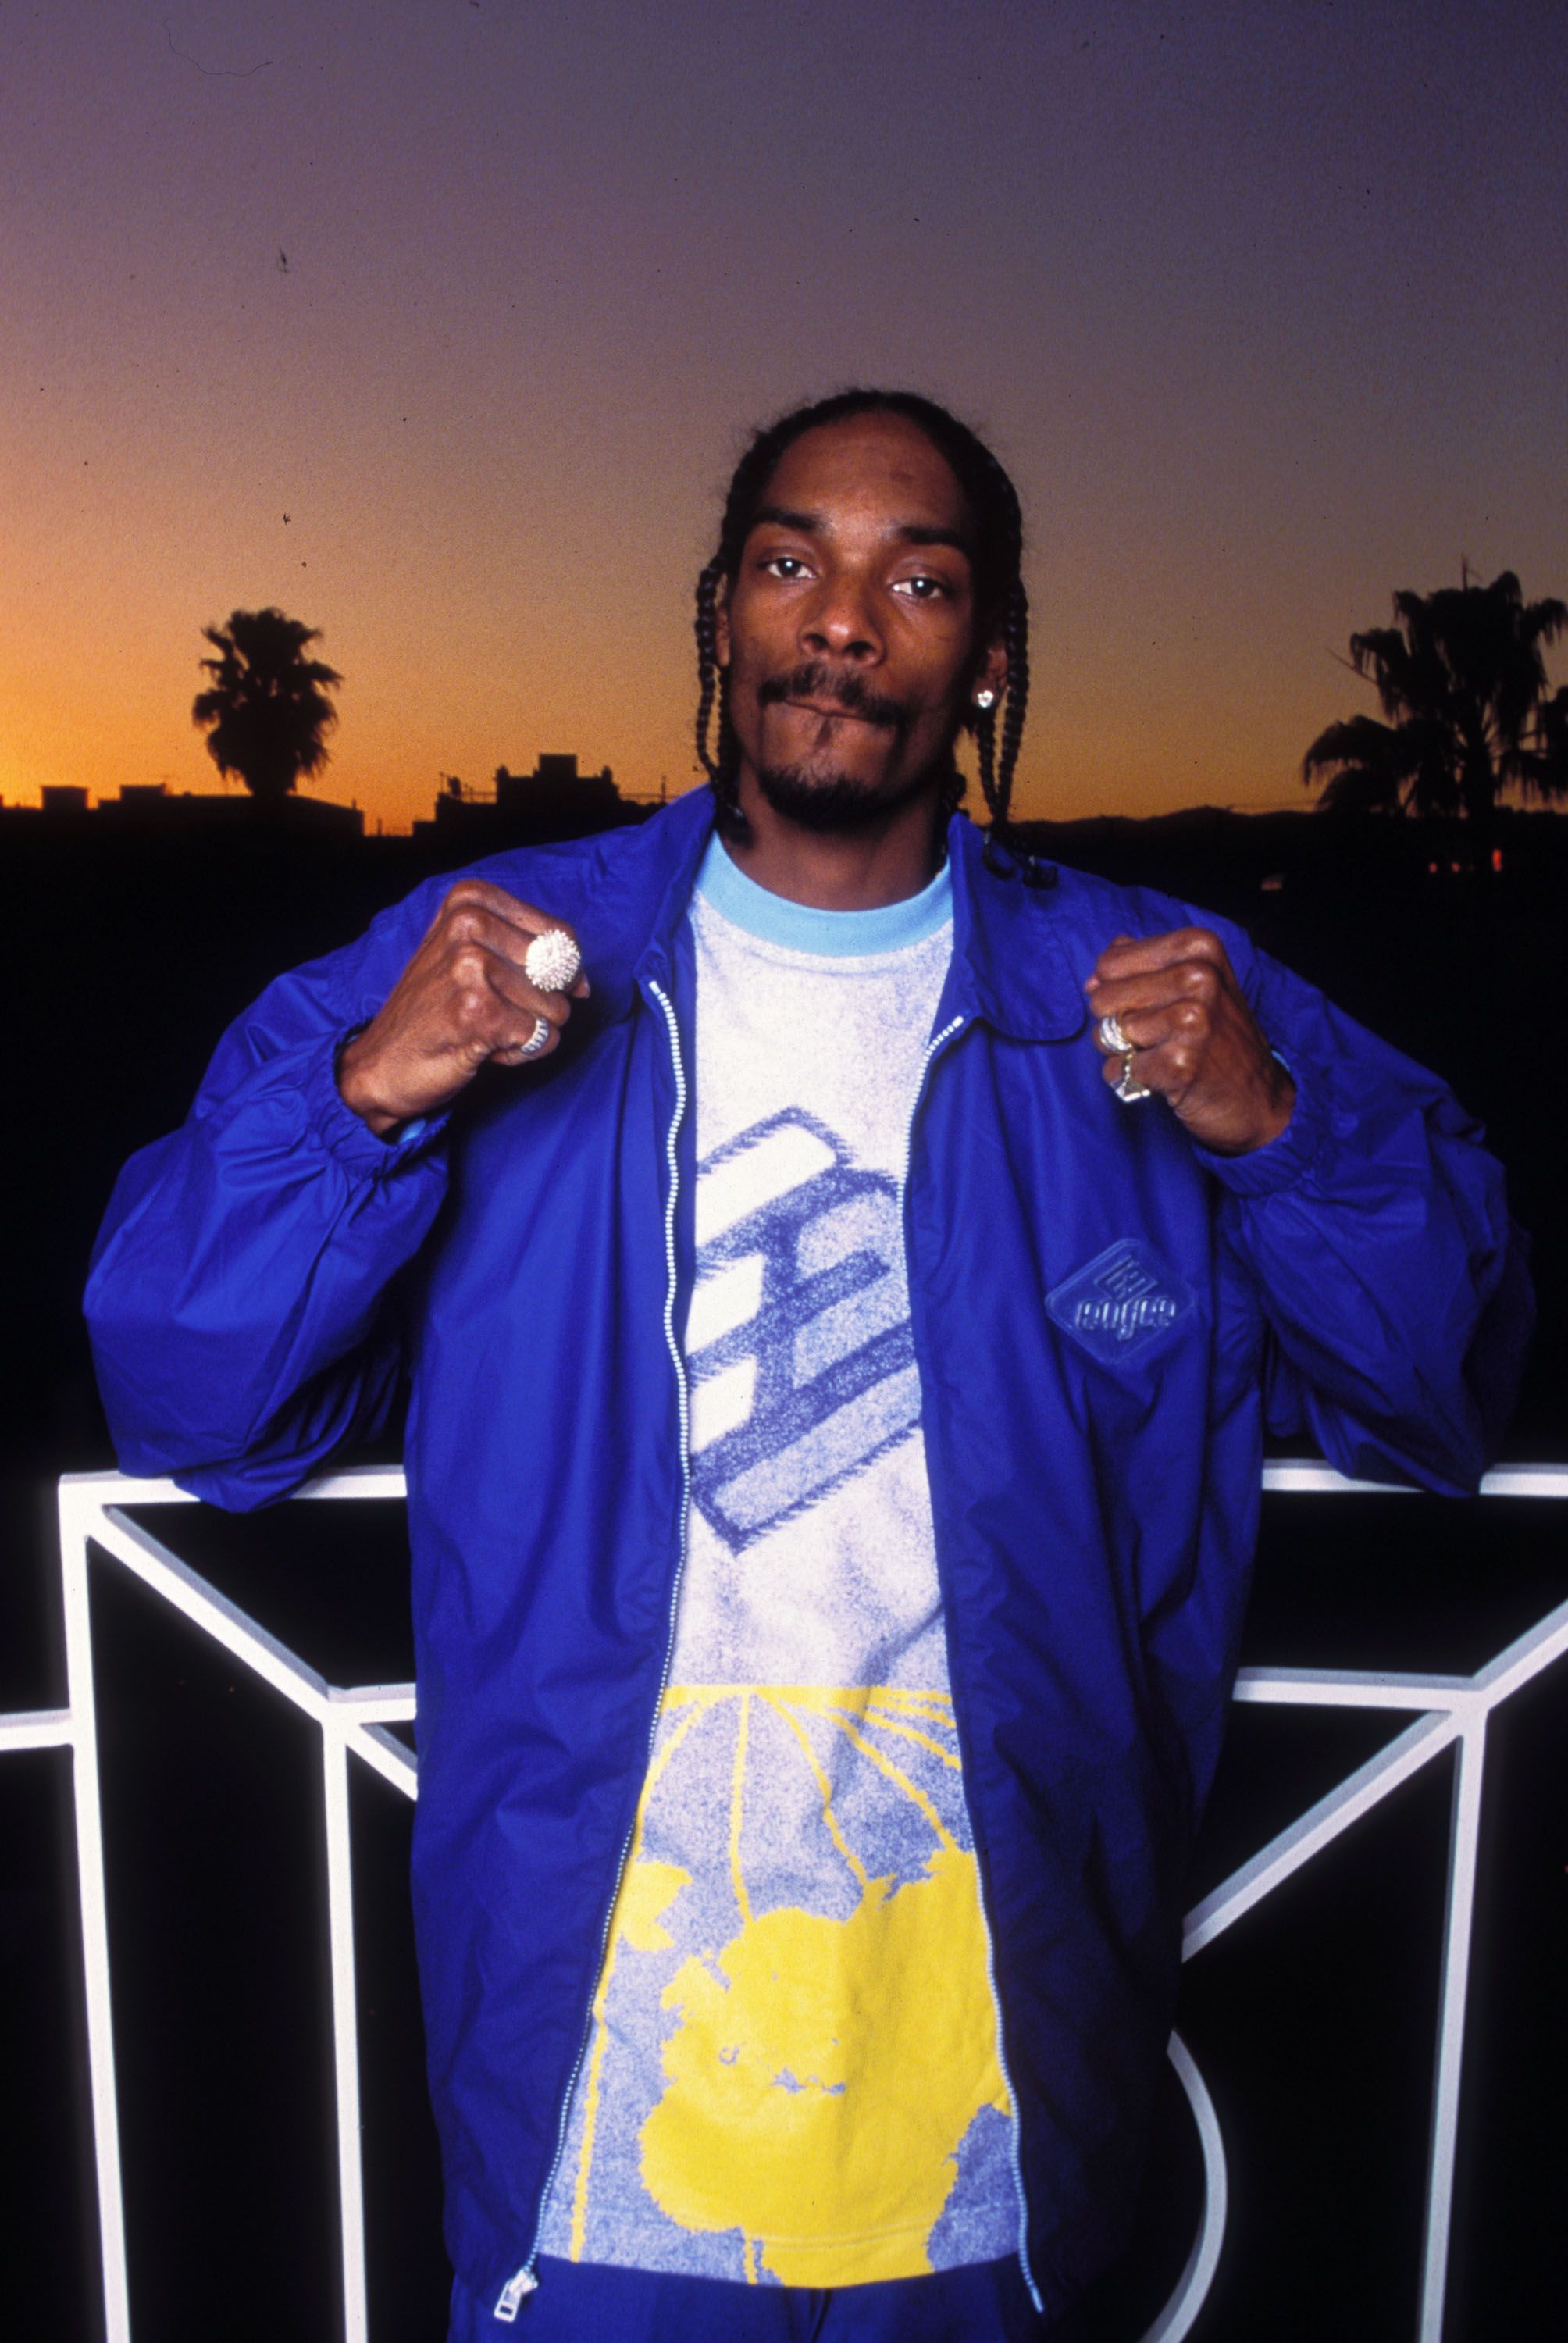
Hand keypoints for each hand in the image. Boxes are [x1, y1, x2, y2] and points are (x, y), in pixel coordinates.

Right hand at [337, 880, 589, 1136]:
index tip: (522, 989)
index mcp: (470, 900)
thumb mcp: (470, 957)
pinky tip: (480, 1047)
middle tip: (492, 1011)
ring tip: (481, 1028)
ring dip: (527, 1031)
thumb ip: (528, 953)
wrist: (380, 1065)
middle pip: (561, 973)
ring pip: (556, 1008)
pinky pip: (543, 1038)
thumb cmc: (433, 1011)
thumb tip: (585, 983)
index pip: (562, 935)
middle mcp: (469, 924)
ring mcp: (472, 966)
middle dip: (540, 1004)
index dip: (560, 973)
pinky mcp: (478, 1011)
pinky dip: (520, 1053)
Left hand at [1084, 928, 1293, 1155]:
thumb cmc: (1216, 1035)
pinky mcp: (1180, 1064)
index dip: (1113, 990)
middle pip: (1102, 999)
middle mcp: (1198, 977)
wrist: (1257, 1096)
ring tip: (1158, 1055)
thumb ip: (1140, 967)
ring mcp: (1191, 1021)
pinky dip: (1129, 1079)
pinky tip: (1161, 1077)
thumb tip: (1093, 979)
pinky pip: (1117, 1069)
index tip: (1147, 1005)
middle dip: (1114, 1023)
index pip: (1108, 964)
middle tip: (1152, 1036)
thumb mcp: (1192, 983)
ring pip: (1107, 1034)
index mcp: (1198, 947)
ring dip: (1122, 1053)